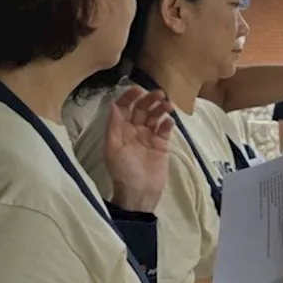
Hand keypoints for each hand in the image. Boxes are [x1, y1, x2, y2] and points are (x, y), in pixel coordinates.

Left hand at [104, 87, 174, 211]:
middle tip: (159, 94)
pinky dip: (168, 123)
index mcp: (120, 129)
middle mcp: (135, 129)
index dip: (130, 97)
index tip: (138, 90)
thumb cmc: (123, 171)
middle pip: (142, 108)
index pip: (124, 107)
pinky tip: (170, 121)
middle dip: (149, 99)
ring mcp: (149, 136)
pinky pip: (166, 129)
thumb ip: (113, 126)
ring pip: (155, 116)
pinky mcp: (162, 143)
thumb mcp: (113, 148)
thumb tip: (113, 104)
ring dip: (161, 108)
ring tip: (168, 105)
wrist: (140, 192)